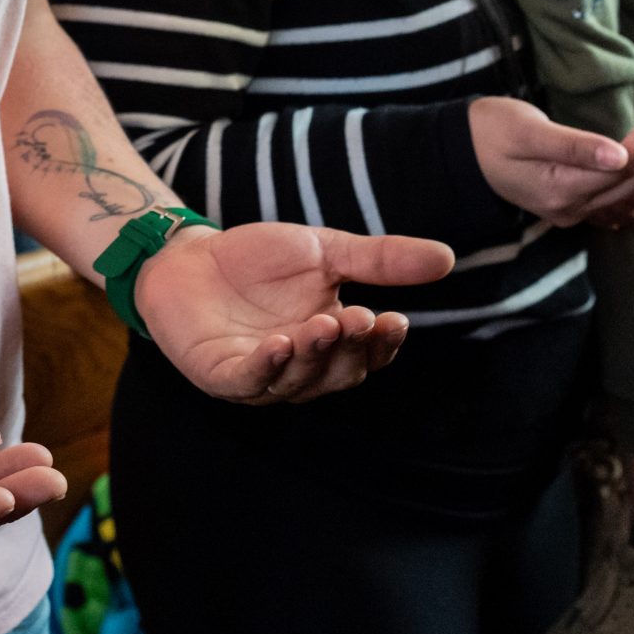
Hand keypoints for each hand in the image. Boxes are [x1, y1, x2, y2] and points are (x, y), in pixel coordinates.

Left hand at [133, 222, 455, 403]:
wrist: (186, 254)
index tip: (396, 319)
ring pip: (298, 381)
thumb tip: (447, 258)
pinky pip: (250, 381)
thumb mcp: (325, 252)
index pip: (369, 355)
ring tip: (321, 324)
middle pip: (339, 373)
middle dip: (350, 348)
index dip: (383, 344)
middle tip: (357, 318)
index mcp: (331, 343)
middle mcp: (301, 368)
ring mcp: (261, 376)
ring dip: (313, 355)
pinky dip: (267, 367)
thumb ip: (379, 259)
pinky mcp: (221, 376)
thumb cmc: (256, 259)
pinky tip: (280, 343)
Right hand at [470, 97, 633, 227]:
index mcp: (561, 190)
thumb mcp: (527, 130)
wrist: (459, 150)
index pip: (626, 164)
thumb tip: (619, 155)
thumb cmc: (488, 131)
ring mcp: (570, 211)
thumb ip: (572, 145)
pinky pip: (614, 199)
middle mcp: (571, 208)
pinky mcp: (568, 205)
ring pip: (629, 188)